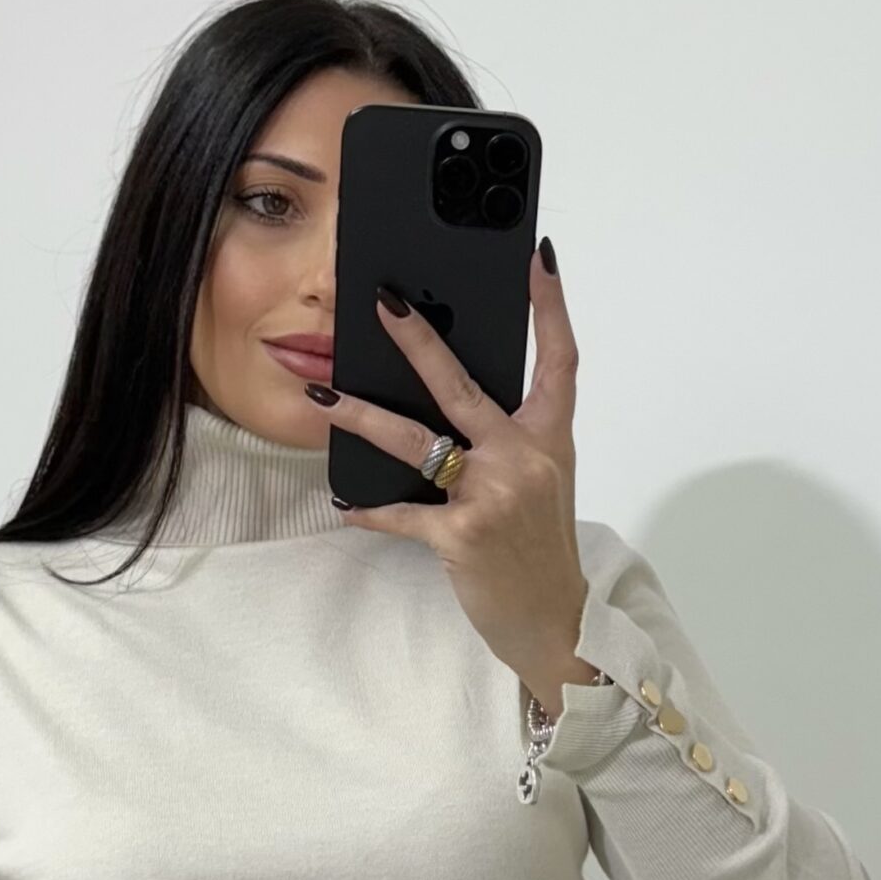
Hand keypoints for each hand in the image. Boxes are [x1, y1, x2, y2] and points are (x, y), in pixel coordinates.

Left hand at [316, 245, 589, 696]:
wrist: (554, 622)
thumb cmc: (540, 551)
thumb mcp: (540, 484)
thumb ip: (508, 440)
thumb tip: (450, 403)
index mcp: (550, 440)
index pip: (559, 360)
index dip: (551, 306)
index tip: (541, 257)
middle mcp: (525, 458)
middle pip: (463, 386)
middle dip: (419, 341)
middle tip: (383, 303)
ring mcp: (493, 495)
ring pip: (417, 441)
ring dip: (361, 416)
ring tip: (321, 396)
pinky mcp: (462, 534)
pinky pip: (403, 512)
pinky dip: (369, 509)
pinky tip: (344, 502)